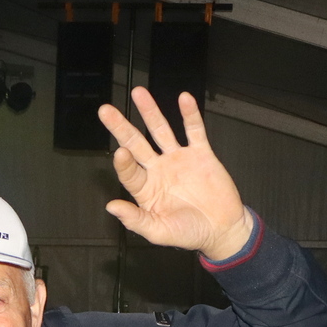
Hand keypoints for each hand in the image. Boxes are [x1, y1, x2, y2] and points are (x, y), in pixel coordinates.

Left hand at [98, 87, 251, 260]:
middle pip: (136, 144)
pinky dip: (189, 115)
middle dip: (121, 127)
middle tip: (105, 111)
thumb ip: (135, 219)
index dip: (123, 162)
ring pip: (160, 130)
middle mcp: (158, 170)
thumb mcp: (158, 232)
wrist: (221, 229)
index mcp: (146, 189)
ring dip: (150, 112)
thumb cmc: (188, 233)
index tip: (119, 152)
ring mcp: (178, 159)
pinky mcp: (200, 153)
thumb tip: (111, 207)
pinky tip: (183, 99)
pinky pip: (194, 130)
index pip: (129, 171)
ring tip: (138, 94)